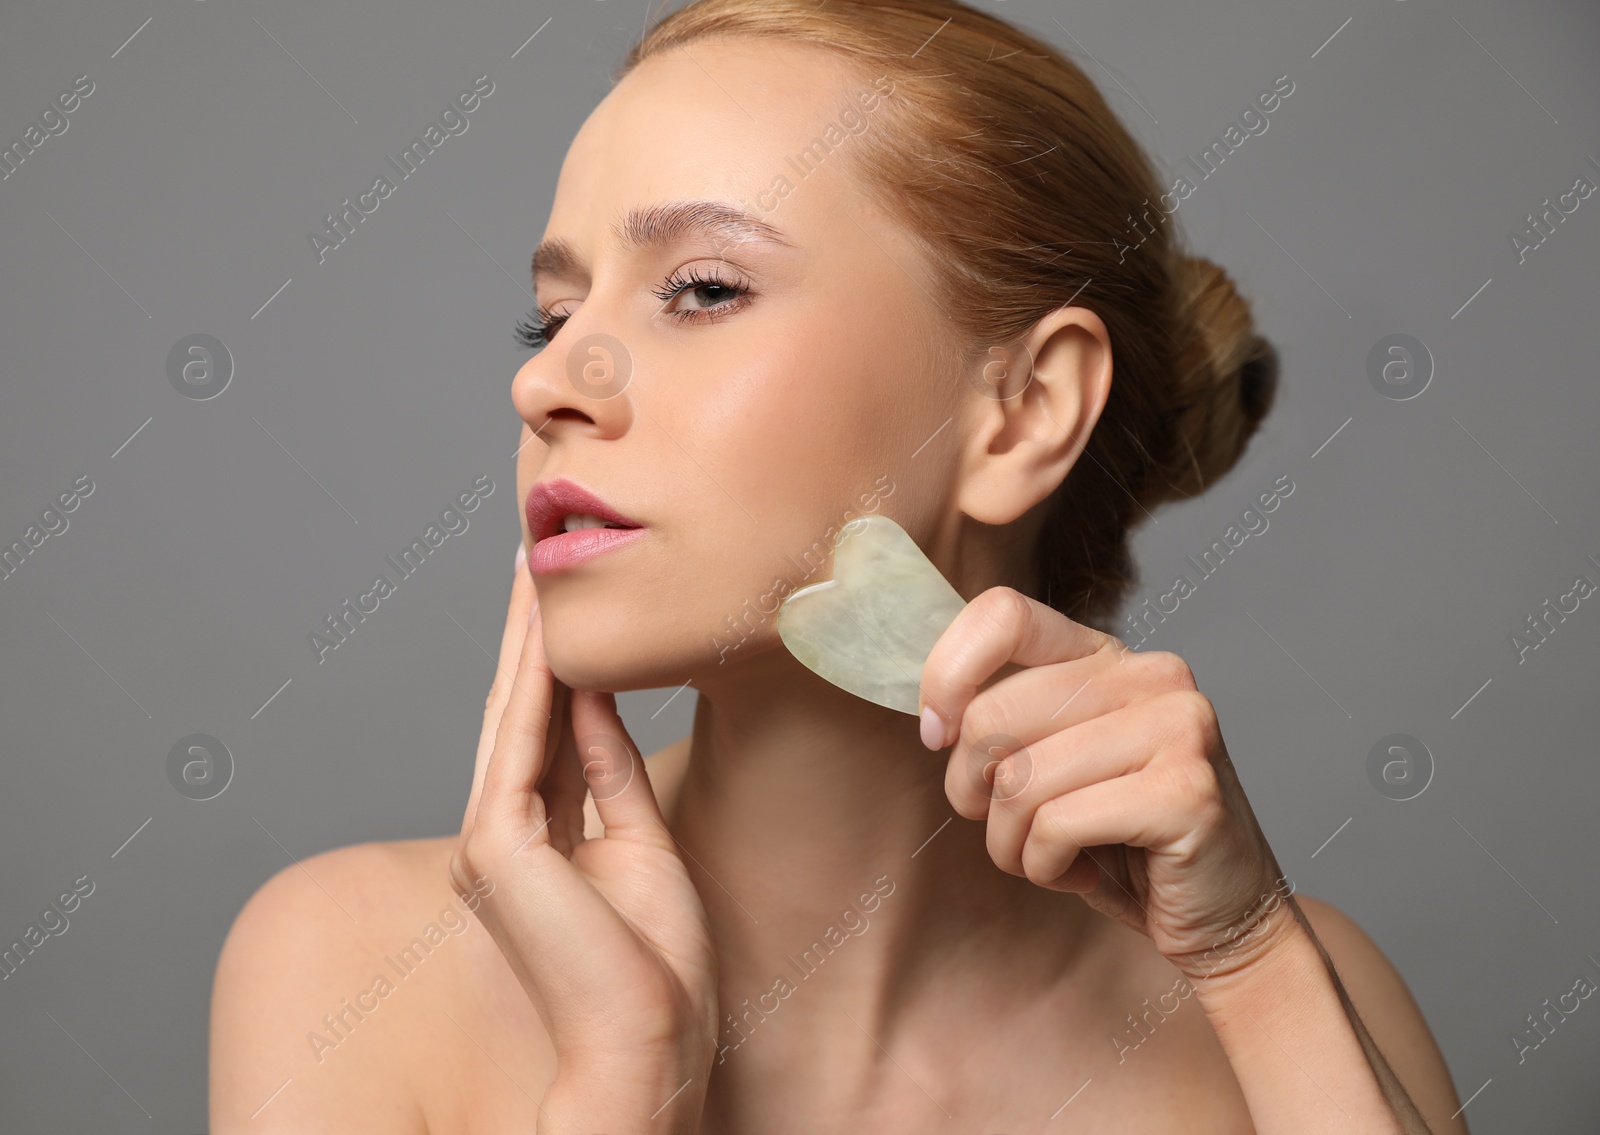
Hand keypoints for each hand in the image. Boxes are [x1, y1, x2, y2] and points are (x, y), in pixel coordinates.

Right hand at [451, 546, 717, 1121]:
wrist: (648, 1043)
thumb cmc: (653, 967)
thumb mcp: (639, 843)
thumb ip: (607, 771)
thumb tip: (596, 699)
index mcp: (536, 840)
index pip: (544, 728)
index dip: (553, 662)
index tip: (560, 600)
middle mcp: (501, 834)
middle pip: (520, 711)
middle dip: (527, 633)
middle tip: (533, 555)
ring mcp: (491, 840)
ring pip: (514, 715)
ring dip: (525, 639)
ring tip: (533, 569)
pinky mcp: (497, 845)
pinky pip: (523, 742)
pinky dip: (535, 682)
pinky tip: (546, 629)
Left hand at [917, 587, 1296, 981]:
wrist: (1224, 919)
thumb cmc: (1124, 844)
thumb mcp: (1054, 765)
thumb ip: (1006, 722)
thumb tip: (931, 712)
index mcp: (1109, 656)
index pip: (1003, 614)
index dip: (946, 675)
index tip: (937, 735)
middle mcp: (1151, 675)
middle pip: (991, 713)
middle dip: (972, 790)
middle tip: (1005, 827)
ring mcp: (1178, 727)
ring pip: (1019, 779)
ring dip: (1010, 843)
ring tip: (1049, 858)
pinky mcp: (1186, 791)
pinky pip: (1057, 825)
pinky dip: (1046, 866)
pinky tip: (1084, 874)